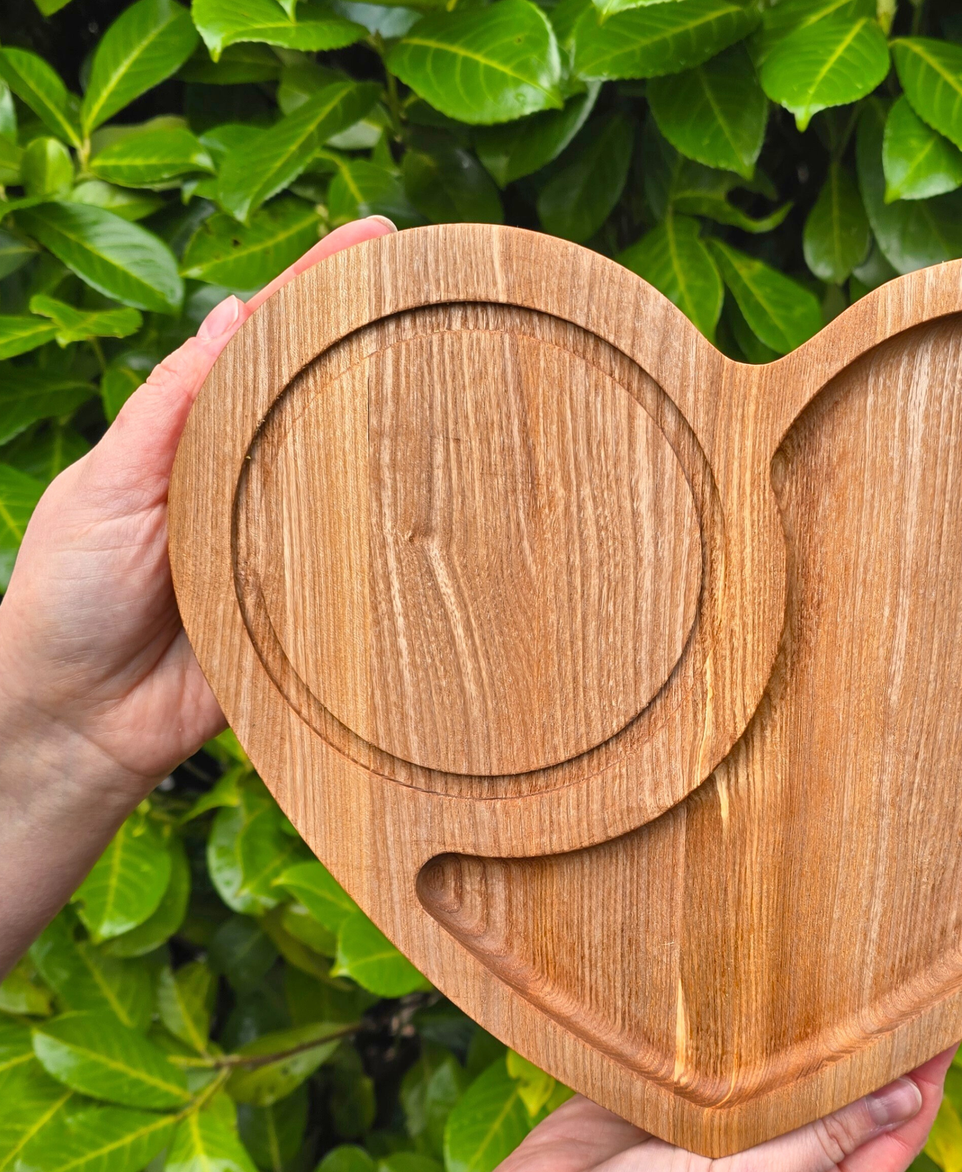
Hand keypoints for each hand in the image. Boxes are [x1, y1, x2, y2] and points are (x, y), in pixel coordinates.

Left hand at [0, 217, 396, 966]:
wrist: (80, 720)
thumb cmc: (67, 596)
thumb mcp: (108, 483)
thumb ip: (170, 409)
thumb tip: (233, 316)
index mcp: (200, 437)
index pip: (269, 347)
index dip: (319, 289)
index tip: (379, 239)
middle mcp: (254, 480)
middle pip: (328, 400)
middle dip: (383, 344)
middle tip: (446, 292)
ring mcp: (292, 544)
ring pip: (360, 478)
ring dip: (410, 434)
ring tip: (471, 376)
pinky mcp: (318, 610)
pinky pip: (371, 568)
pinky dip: (410, 537)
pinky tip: (457, 505)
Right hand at [176, 1047, 955, 1171]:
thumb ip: (823, 1140)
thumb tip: (906, 1091)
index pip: (887, 1138)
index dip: (924, 1084)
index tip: (953, 1020)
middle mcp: (766, 1162)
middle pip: (834, 1096)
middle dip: (866, 1044)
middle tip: (899, 971)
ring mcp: (711, 1128)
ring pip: (773, 1067)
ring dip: (799, 1024)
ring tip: (835, 958)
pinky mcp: (660, 1095)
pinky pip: (710, 1051)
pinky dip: (731, 1016)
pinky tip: (750, 970)